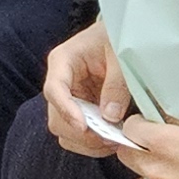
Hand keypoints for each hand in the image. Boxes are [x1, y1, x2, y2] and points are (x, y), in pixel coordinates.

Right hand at [42, 22, 127, 148]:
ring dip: (88, 143)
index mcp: (63, 61)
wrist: (123, 34)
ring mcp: (70, 99)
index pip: (55, 90)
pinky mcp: (81, 111)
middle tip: (112, 138)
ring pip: (65, 132)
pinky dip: (93, 144)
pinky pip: (78, 136)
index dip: (67, 110)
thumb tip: (110, 116)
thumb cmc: (118, 37)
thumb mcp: (120, 55)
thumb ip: (116, 83)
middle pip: (56, 118)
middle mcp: (61, 83)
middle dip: (82, 134)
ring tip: (115, 140)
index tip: (84, 126)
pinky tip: (113, 139)